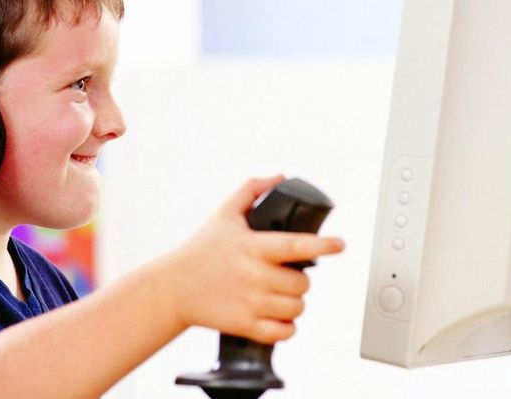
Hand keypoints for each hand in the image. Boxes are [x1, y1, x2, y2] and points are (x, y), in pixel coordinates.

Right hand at [160, 175, 344, 343]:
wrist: (172, 288)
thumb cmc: (199, 252)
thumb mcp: (223, 215)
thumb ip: (251, 192)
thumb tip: (278, 178)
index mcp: (252, 247)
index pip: (296, 246)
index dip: (322, 245)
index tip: (338, 244)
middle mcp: (254, 276)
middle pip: (303, 283)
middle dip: (298, 278)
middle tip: (283, 274)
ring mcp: (250, 303)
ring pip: (297, 308)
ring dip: (293, 302)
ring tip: (277, 294)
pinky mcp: (245, 325)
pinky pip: (284, 333)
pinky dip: (285, 327)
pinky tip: (275, 315)